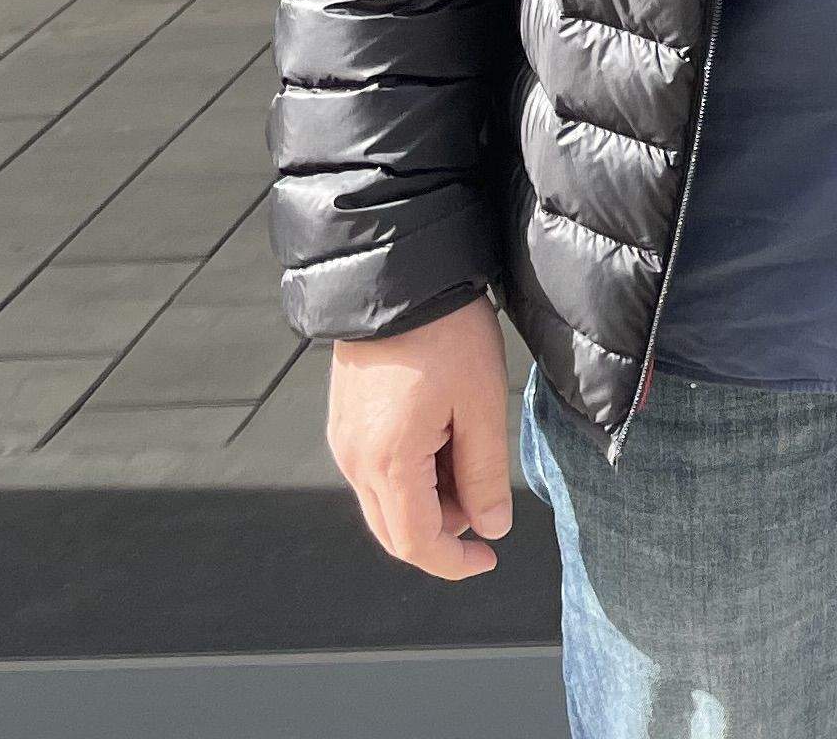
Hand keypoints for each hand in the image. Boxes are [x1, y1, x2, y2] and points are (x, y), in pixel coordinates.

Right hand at [327, 297, 515, 579]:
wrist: (399, 273)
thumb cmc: (446, 332)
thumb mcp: (482, 404)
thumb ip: (485, 474)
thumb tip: (491, 528)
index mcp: (387, 461)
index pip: (415, 543)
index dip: (454, 563)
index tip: (489, 558)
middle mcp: (354, 458)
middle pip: (394, 529)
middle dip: (444, 530)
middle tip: (485, 502)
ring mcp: (344, 438)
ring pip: (385, 499)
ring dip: (429, 499)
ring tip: (469, 453)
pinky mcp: (345, 419)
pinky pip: (376, 469)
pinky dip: (411, 473)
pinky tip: (444, 438)